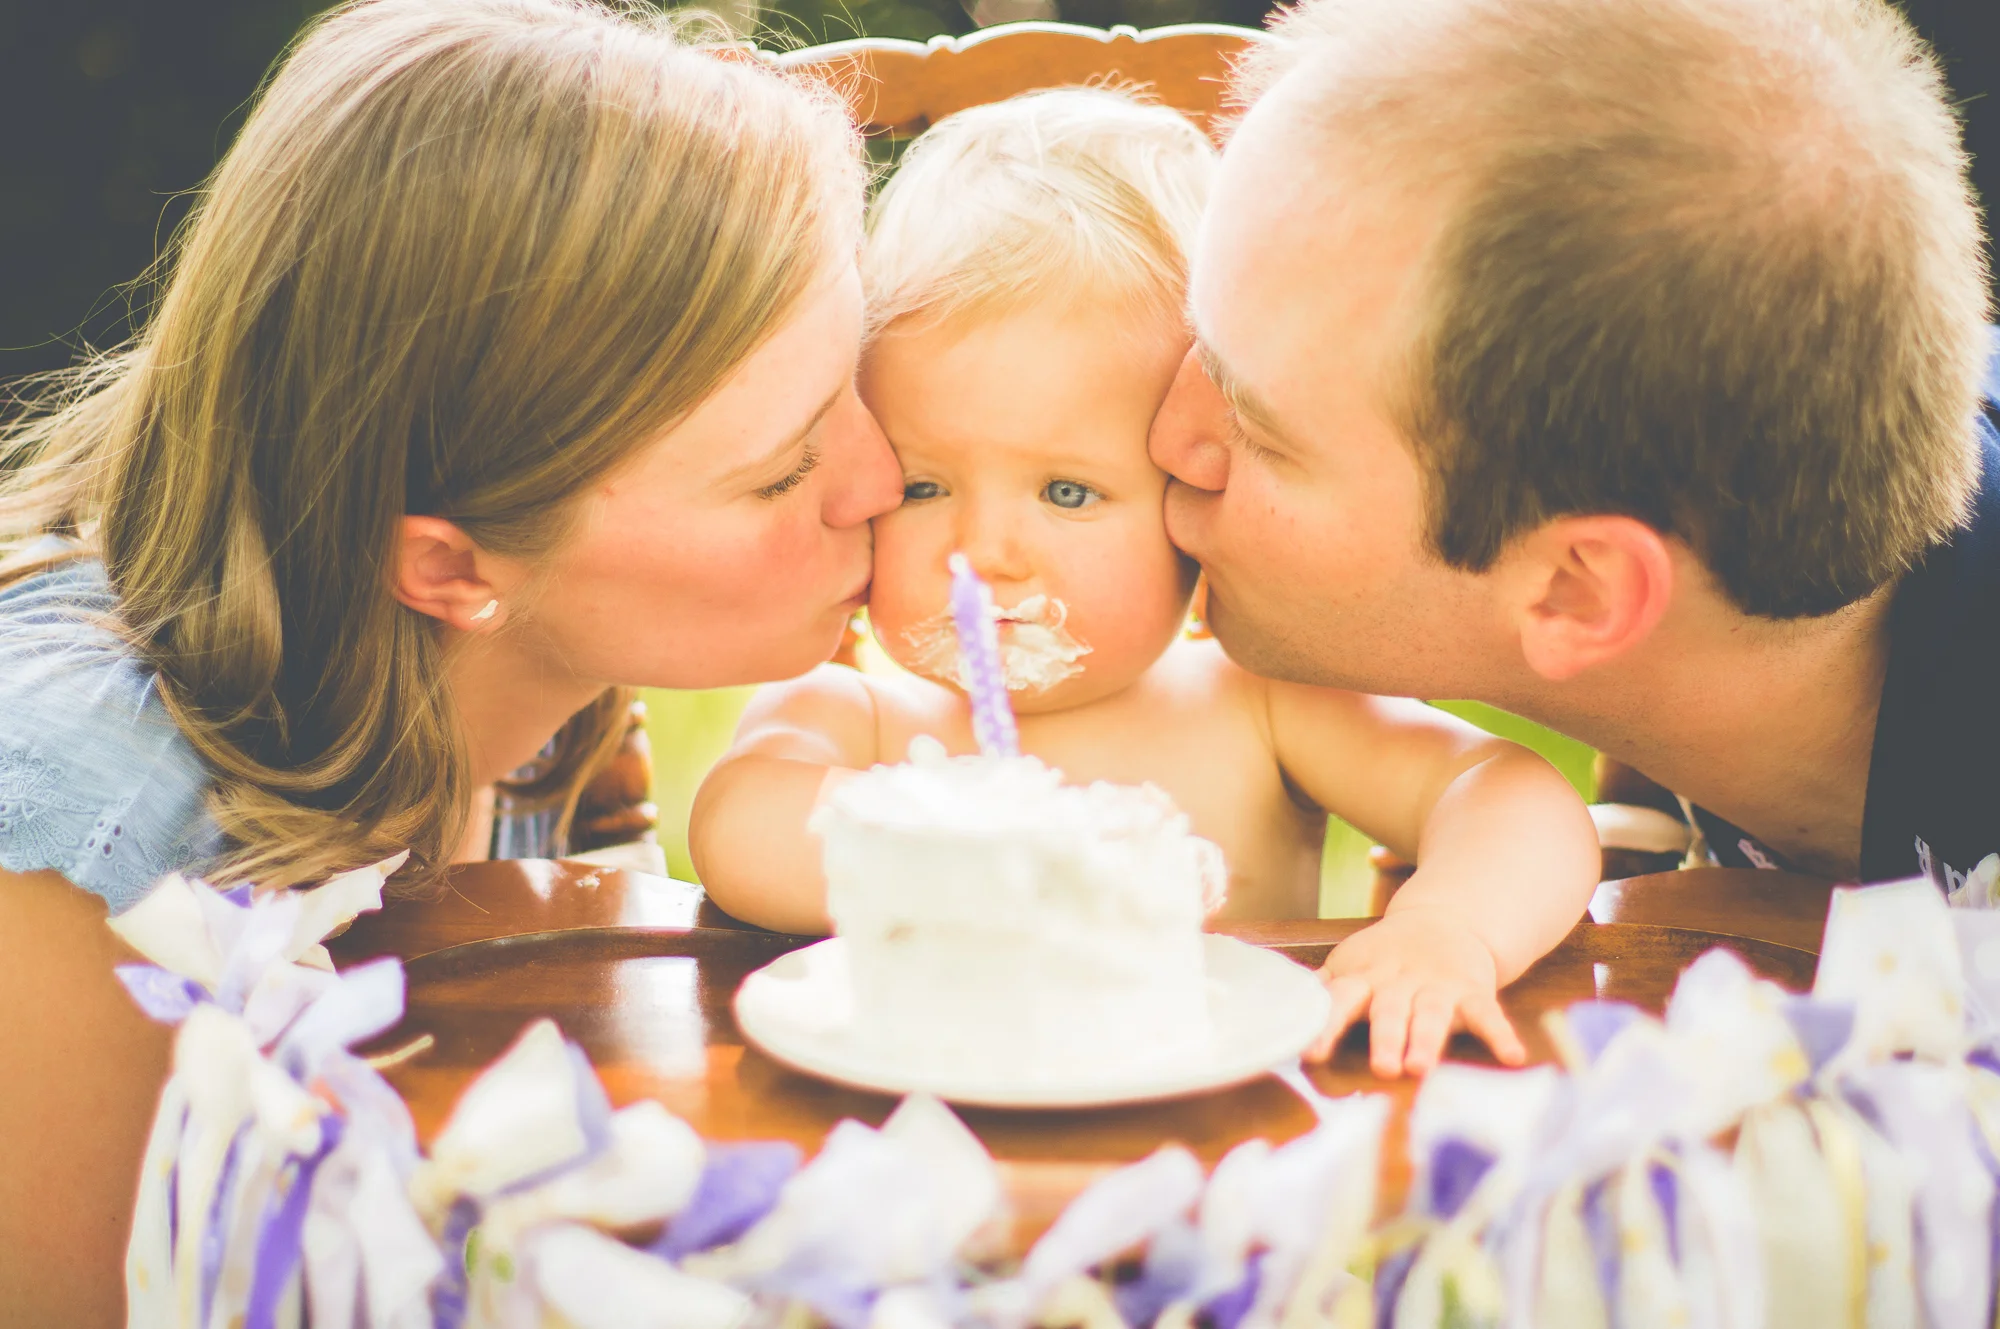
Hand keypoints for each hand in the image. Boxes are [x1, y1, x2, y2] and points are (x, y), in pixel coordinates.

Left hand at [1307, 908, 1526, 1076]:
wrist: (1443, 920)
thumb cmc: (1385, 957)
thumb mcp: (1350, 966)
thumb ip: (1323, 990)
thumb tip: (1281, 1010)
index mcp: (1364, 978)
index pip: (1339, 1001)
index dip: (1326, 1026)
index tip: (1312, 1054)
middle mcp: (1398, 983)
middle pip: (1390, 1010)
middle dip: (1386, 1037)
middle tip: (1383, 1068)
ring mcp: (1437, 987)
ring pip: (1432, 1014)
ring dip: (1427, 1040)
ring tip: (1422, 1067)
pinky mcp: (1471, 991)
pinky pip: (1487, 1013)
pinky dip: (1500, 1034)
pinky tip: (1513, 1057)